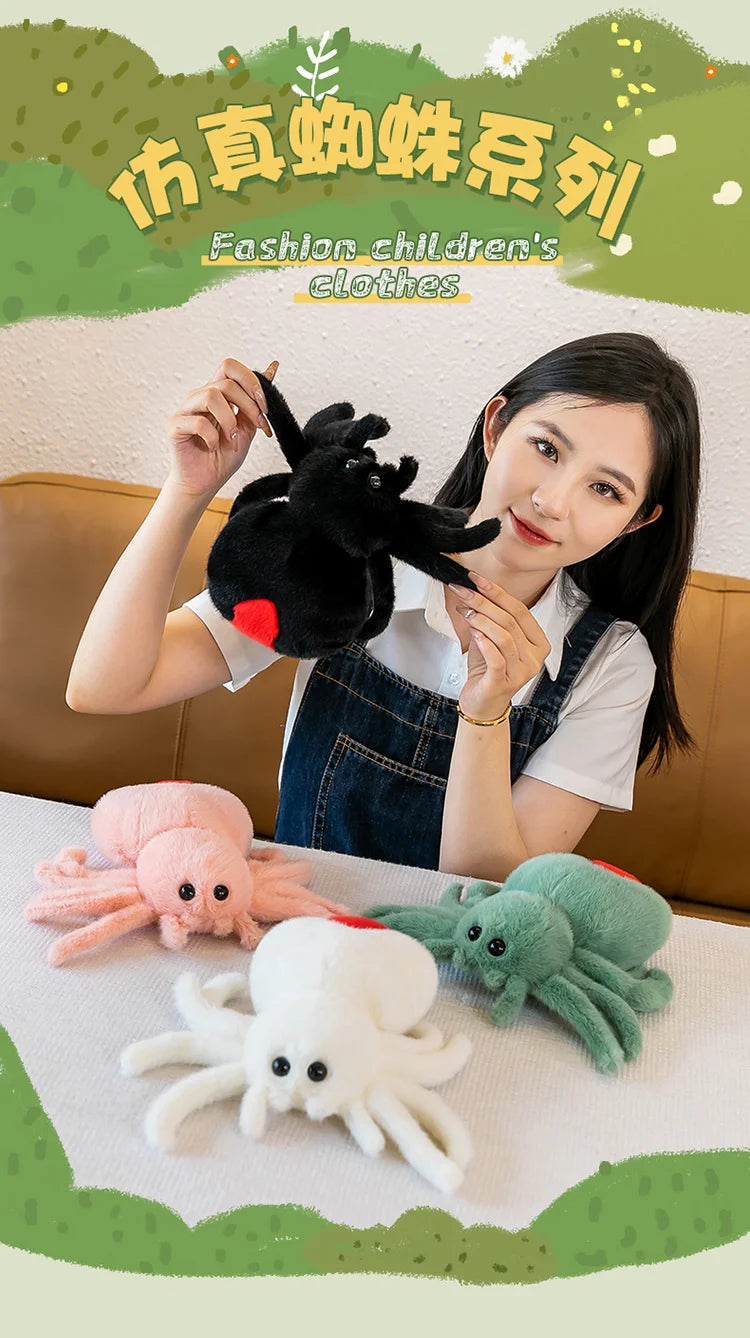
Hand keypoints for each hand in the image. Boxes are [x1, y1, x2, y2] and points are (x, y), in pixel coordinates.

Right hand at [165, 357, 277, 499]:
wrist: (205, 483)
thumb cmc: (222, 457)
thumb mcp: (248, 428)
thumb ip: (256, 402)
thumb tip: (273, 367)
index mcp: (217, 394)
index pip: (230, 367)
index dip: (251, 382)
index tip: (265, 408)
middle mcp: (199, 397)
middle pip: (226, 382)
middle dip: (249, 405)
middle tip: (257, 427)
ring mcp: (185, 410)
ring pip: (210, 396)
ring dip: (229, 421)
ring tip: (232, 440)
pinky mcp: (175, 426)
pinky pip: (198, 422)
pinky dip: (212, 437)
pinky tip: (212, 447)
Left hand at [449, 570, 550, 720]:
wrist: (483, 703)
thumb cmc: (488, 670)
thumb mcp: (490, 639)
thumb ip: (488, 618)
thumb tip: (472, 592)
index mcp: (537, 643)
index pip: (520, 611)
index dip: (498, 592)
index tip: (476, 579)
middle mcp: (534, 658)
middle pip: (510, 621)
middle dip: (484, 602)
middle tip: (463, 591)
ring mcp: (521, 672)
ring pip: (504, 637)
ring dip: (481, 619)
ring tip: (465, 611)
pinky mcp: (503, 683)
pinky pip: (496, 658)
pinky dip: (484, 642)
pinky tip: (473, 632)